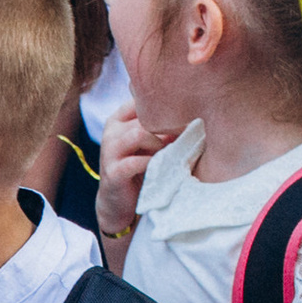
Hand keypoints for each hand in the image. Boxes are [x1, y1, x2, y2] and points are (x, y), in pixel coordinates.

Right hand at [95, 100, 175, 236]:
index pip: (141, 99)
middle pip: (144, 117)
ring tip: (169, 154)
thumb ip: (160, 127)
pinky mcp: (113, 172)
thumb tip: (192, 115)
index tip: (182, 118)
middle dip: (167, 127)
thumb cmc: (138, 168)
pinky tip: (161, 168)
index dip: (164, 107)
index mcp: (118, 119)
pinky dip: (153, 163)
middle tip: (184, 137)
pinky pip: (136, 162)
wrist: (119, 202)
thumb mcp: (148, 143)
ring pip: (139, 134)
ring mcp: (109, 152)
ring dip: (159, 143)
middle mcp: (111, 132)